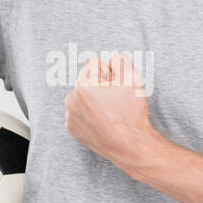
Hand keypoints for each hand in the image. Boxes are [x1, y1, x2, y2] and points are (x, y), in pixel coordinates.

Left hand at [64, 52, 155, 167]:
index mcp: (84, 84)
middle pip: (87, 80)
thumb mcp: (133, 80)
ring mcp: (70, 115)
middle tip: (114, 100)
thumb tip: (114, 57)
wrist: (130, 146)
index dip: (110, 72)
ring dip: (93, 99)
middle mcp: (72, 99)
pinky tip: (102, 121)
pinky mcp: (71, 128)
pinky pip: (79, 112)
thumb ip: (122, 61)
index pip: (95, 63)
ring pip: (82, 96)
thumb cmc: (131, 114)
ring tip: (110, 112)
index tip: (116, 85)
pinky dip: (88, 114)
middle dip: (100, 85)